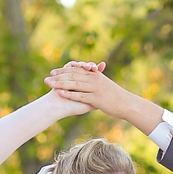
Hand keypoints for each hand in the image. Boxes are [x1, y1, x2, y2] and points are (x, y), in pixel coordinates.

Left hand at [47, 62, 163, 134]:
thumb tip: (87, 74)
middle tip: (47, 78)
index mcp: (95, 74)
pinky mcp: (96, 99)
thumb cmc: (114, 95)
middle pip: (73, 76)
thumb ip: (94, 78)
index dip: (63, 70)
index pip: (76, 70)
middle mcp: (94, 79)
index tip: (53, 72)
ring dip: (61, 84)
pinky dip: (70, 94)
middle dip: (59, 76)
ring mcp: (95, 89)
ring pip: (75, 84)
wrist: (126, 103)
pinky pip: (80, 96)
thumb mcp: (104, 83)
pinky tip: (60, 94)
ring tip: (50, 84)